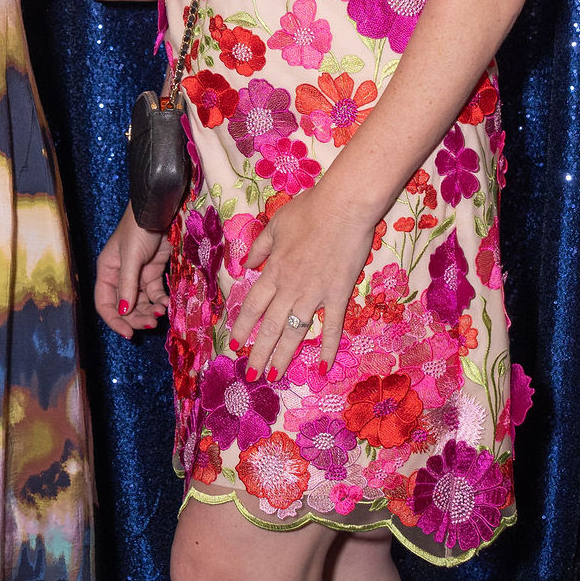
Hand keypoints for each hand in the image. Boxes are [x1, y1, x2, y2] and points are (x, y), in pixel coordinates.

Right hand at [96, 207, 172, 337]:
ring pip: (141, 303)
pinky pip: (155, 293)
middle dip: (136, 318)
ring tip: (162, 313)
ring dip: (150, 311)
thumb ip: (127, 285)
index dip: (115, 321)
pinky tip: (168, 303)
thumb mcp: (130, 256)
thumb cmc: (139, 228)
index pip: (105, 304)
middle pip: (125, 307)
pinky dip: (161, 300)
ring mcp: (138, 275)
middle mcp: (120, 276)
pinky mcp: (154, 271)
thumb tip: (124, 312)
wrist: (159, 209)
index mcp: (106, 272)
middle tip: (152, 323)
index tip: (128, 333)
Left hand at [229, 179, 377, 379]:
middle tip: (252, 375)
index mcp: (273, 270)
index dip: (242, 328)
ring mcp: (315, 294)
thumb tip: (245, 265)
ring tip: (274, 375)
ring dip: (283, 356)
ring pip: (294, 332)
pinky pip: (333, 326)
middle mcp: (290, 287)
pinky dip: (328, 348)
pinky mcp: (338, 294)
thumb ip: (260, 248)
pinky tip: (323, 367)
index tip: (235, 346)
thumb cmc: (309, 209)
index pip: (252, 306)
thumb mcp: (276, 224)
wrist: (344, 205)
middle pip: (270, 326)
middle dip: (259, 353)